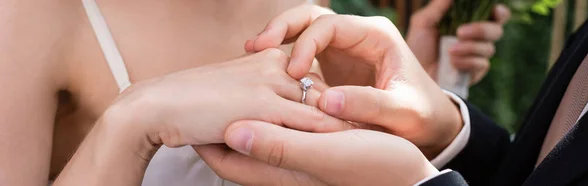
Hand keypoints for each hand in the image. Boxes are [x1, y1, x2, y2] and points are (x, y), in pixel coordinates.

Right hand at [109, 49, 352, 147]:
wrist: (158, 104)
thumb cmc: (190, 102)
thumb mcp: (232, 93)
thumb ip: (257, 99)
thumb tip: (270, 115)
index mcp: (268, 59)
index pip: (310, 77)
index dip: (330, 100)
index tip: (352, 119)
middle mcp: (275, 65)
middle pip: (323, 88)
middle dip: (346, 110)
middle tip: (375, 133)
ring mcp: (271, 82)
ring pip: (323, 102)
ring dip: (346, 122)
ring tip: (374, 143)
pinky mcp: (265, 104)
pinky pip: (310, 120)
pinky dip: (332, 133)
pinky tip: (350, 147)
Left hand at [195, 120, 438, 185]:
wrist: (411, 180)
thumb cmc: (375, 168)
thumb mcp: (325, 154)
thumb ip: (279, 145)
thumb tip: (231, 132)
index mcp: (282, 171)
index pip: (227, 161)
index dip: (205, 139)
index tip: (193, 115)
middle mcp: (286, 170)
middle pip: (238, 151)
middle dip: (220, 127)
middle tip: (208, 100)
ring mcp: (301, 161)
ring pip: (261, 140)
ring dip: (248, 118)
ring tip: (237, 93)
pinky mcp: (317, 152)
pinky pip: (284, 134)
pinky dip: (275, 116)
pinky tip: (280, 96)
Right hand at [245, 5, 461, 157]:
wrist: (429, 123)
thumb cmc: (421, 115)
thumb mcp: (401, 113)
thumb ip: (367, 105)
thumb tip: (324, 101)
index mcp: (376, 36)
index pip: (331, 25)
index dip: (306, 43)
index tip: (293, 72)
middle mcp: (358, 35)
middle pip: (312, 16)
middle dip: (283, 27)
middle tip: (257, 46)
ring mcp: (344, 47)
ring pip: (304, 29)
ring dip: (279, 36)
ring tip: (252, 50)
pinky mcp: (334, 63)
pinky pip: (303, 50)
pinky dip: (284, 55)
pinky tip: (265, 69)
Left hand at [407, 0, 510, 84]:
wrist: (413, 75)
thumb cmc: (417, 47)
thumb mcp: (423, 22)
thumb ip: (439, 6)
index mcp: (468, 22)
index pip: (495, 15)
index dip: (499, 11)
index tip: (494, 10)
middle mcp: (477, 38)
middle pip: (497, 30)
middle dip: (481, 29)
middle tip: (459, 32)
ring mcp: (477, 55)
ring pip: (489, 48)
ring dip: (468, 48)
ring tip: (449, 51)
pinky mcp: (475, 72)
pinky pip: (481, 64)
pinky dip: (466, 62)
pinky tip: (452, 63)